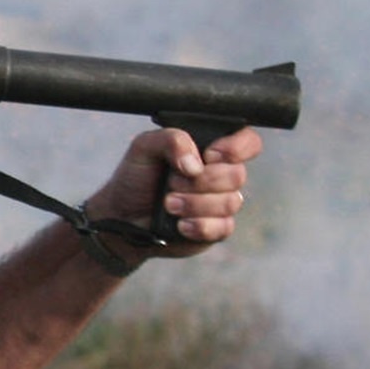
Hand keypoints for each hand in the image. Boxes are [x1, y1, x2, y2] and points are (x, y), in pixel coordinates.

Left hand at [87, 125, 261, 258]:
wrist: (121, 215)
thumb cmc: (135, 177)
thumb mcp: (144, 147)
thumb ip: (172, 139)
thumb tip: (196, 163)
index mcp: (211, 148)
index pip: (248, 141)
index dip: (236, 148)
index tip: (209, 155)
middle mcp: (221, 174)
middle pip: (237, 175)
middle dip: (199, 181)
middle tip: (170, 182)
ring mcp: (221, 202)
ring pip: (230, 202)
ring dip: (194, 203)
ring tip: (168, 203)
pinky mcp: (216, 229)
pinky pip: (223, 227)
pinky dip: (198, 225)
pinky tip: (180, 224)